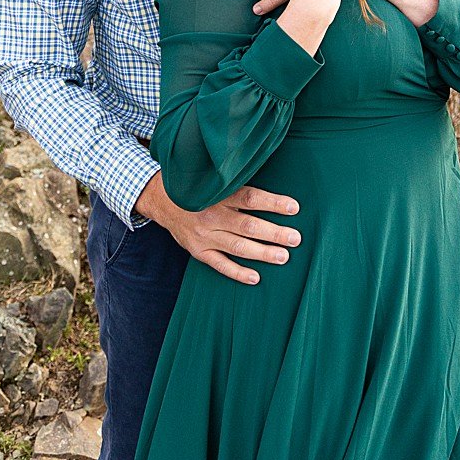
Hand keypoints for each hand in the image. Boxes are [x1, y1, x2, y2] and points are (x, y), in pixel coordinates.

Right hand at [136, 173, 299, 285]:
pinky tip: (256, 277)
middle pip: (248, 225)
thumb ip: (241, 186)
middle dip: (274, 233)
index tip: (294, 208)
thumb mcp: (217, 181)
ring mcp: (204, 235)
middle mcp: (212, 215)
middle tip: (295, 238)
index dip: (273, 203)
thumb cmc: (201, 189)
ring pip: (237, 247)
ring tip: (283, 256)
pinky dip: (237, 272)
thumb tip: (275, 190)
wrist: (163, 201)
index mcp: (220, 194)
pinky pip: (219, 265)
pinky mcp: (198, 251)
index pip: (250, 198)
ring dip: (262, 253)